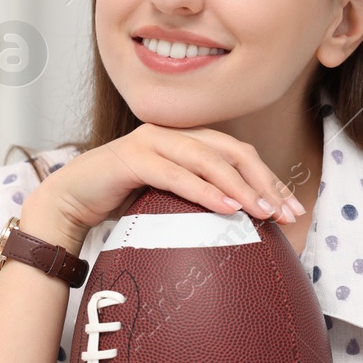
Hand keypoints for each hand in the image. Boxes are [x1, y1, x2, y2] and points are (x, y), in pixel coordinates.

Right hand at [29, 124, 307, 248]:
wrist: (70, 201)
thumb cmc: (120, 203)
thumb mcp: (169, 201)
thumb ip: (200, 202)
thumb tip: (242, 228)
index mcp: (187, 140)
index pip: (240, 155)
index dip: (269, 180)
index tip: (293, 209)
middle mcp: (173, 134)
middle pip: (232, 151)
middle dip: (264, 182)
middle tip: (286, 212)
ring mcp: (152, 142)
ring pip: (208, 158)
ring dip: (240, 186)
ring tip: (263, 211)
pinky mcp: (132, 158)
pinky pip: (177, 173)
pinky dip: (205, 190)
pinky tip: (227, 207)